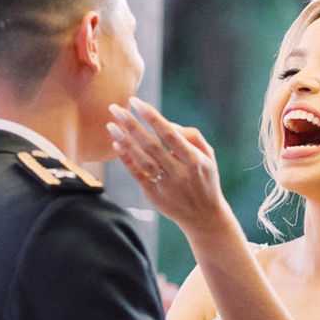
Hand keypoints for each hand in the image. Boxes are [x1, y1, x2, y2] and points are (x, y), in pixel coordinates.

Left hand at [105, 98, 229, 235]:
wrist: (204, 217)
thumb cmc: (205, 180)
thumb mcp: (209, 157)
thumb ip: (193, 136)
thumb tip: (169, 124)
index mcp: (194, 159)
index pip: (169, 134)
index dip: (151, 117)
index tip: (136, 102)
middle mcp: (179, 172)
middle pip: (151, 145)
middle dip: (131, 124)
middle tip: (115, 108)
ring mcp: (165, 185)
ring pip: (142, 160)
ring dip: (124, 141)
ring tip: (110, 124)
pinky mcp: (154, 195)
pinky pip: (137, 174)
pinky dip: (126, 160)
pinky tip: (116, 145)